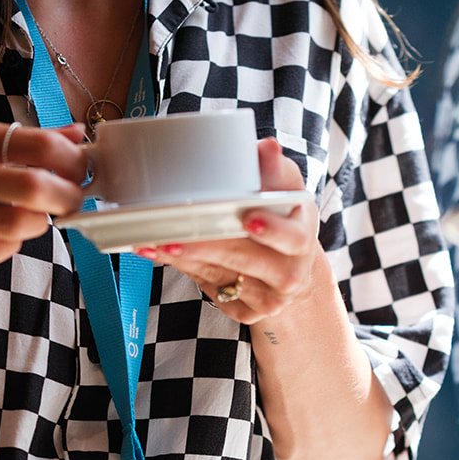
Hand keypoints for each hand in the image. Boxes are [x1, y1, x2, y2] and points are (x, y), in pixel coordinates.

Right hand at [0, 120, 88, 267]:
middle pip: (32, 187)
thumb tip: (76, 133)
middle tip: (71, 204)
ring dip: (39, 226)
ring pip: (15, 224)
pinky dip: (10, 248)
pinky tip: (7, 239)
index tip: (81, 172)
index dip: (72, 162)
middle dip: (66, 199)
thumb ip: (20, 141)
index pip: (37, 144)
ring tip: (36, 220)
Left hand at [137, 138, 325, 323]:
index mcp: (302, 240)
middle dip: (211, 246)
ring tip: (156, 240)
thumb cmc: (282, 219)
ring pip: (221, 276)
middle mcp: (291, 275)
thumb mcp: (286, 191)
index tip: (249, 219)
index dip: (272, 230)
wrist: (289, 266)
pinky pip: (209, 289)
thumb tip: (267, 147)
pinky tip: (159, 252)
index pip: (292, 238)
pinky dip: (182, 269)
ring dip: (186, 258)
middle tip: (178, 233)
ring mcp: (268, 299)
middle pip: (247, 261)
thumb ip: (275, 170)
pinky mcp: (245, 312)